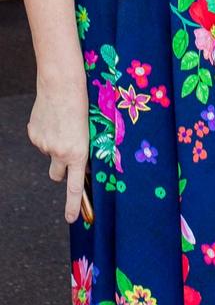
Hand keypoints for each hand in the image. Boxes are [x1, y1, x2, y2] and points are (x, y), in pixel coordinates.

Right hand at [27, 73, 89, 222]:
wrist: (62, 85)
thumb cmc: (83, 104)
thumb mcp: (91, 130)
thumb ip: (84, 148)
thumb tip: (81, 160)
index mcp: (78, 153)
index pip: (75, 187)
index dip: (73, 205)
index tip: (72, 219)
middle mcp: (59, 152)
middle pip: (57, 175)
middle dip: (62, 171)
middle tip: (68, 155)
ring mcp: (44, 144)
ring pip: (49, 153)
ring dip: (55, 146)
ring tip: (64, 124)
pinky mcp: (34, 134)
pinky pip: (41, 140)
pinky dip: (47, 133)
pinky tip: (54, 118)